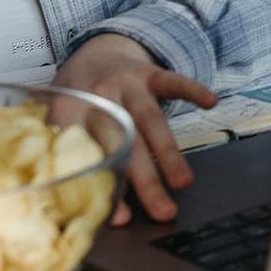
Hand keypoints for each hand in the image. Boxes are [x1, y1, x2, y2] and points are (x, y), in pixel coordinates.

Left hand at [54, 33, 217, 224]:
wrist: (94, 52)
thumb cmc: (79, 97)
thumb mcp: (61, 122)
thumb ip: (68, 158)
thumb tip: (80, 212)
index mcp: (71, 112)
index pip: (87, 154)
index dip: (105, 186)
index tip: (120, 218)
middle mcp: (99, 96)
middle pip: (124, 142)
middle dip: (145, 180)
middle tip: (162, 211)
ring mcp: (126, 82)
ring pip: (150, 120)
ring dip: (169, 152)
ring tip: (183, 183)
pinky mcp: (150, 73)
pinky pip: (172, 80)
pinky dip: (191, 90)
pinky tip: (209, 102)